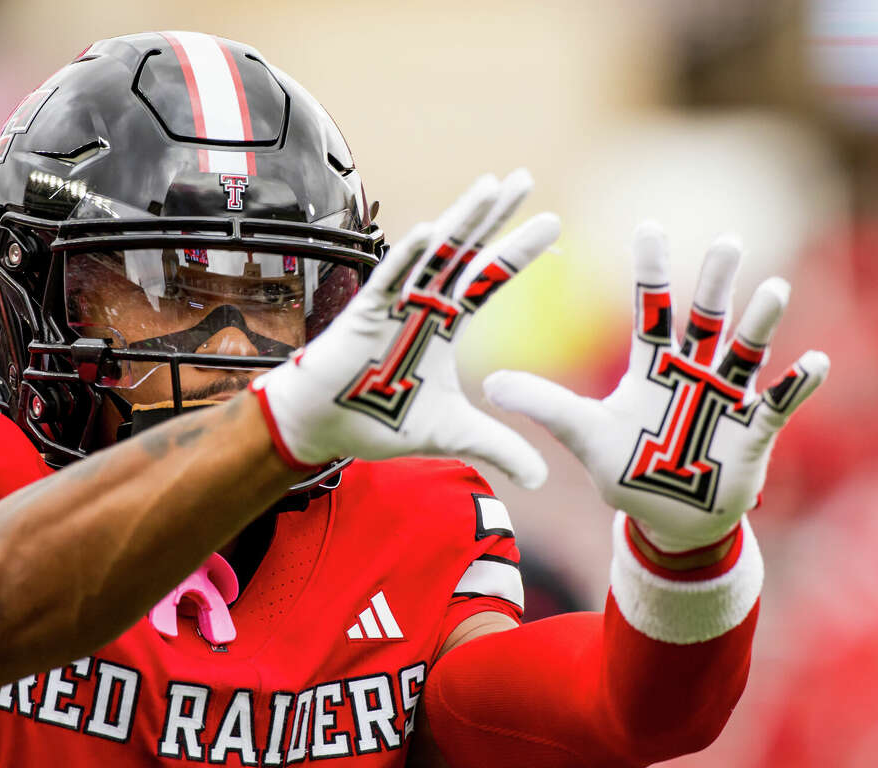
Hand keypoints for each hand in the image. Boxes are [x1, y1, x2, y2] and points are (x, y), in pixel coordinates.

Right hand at [251, 171, 559, 487]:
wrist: (323, 428)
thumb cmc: (377, 420)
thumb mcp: (451, 435)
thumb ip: (496, 446)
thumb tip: (542, 480)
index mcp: (443, 325)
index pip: (487, 280)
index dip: (517, 253)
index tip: (554, 225)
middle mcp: (423, 305)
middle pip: (466, 252)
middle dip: (495, 216)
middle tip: (525, 178)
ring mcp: (394, 305)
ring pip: (433, 254)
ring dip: (461, 220)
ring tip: (489, 185)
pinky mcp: (364, 315)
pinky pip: (388, 279)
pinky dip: (407, 256)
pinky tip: (429, 230)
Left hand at [483, 222, 828, 552]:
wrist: (668, 517)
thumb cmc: (626, 469)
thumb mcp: (583, 435)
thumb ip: (544, 406)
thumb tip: (489, 384)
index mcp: (651, 369)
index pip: (650, 309)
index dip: (649, 271)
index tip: (647, 225)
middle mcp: (692, 373)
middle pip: (704, 320)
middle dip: (714, 283)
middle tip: (725, 241)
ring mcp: (726, 399)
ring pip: (745, 352)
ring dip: (760, 323)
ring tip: (774, 290)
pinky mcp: (753, 432)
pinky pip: (780, 404)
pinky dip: (797, 385)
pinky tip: (815, 362)